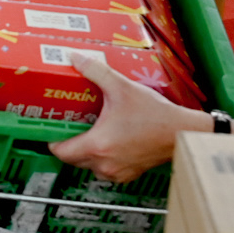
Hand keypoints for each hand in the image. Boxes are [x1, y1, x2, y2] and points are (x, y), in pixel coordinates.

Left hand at [48, 51, 203, 183]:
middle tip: (70, 125)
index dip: (52, 139)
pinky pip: (105, 169)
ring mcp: (117, 172)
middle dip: (68, 143)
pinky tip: (109, 139)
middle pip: (72, 159)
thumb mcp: (122, 87)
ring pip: (89, 165)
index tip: (51, 127)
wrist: (182, 132)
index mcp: (98, 145)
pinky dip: (102, 157)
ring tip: (90, 130)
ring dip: (86, 152)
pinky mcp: (128, 174)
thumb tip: (76, 58)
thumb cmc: (156, 114)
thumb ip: (96, 71)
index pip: (60, 151)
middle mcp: (104, 163)